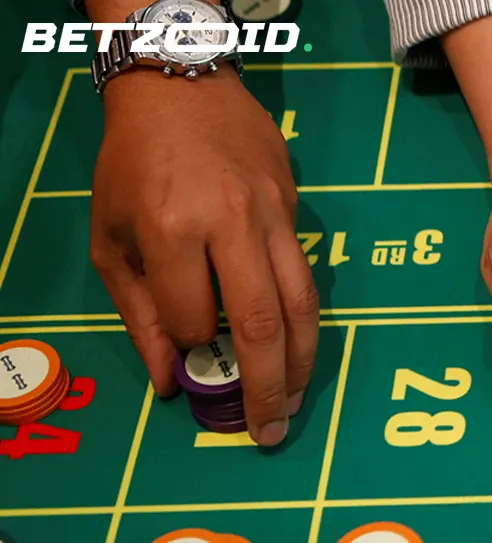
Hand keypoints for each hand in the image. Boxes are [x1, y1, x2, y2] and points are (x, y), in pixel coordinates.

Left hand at [89, 72, 317, 446]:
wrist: (183, 90)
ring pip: (301, 304)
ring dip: (302, 363)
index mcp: (173, 228)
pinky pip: (306, 277)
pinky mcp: (298, 211)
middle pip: (263, 322)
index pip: (195, 316)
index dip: (193, 346)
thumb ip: (140, 312)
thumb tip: (168, 381)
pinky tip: (299, 351)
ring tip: (296, 402)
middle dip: (268, 386)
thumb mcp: (113, 238)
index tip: (191, 355)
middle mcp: (231, 224)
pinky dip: (304, 322)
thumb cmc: (133, 165)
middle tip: (269, 430)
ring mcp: (273, 216)